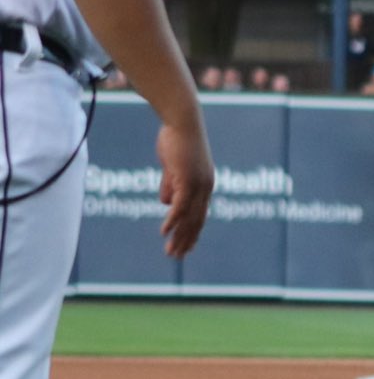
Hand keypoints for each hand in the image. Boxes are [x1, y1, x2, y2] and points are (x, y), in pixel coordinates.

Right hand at [155, 119, 212, 258]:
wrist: (182, 121)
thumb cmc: (177, 139)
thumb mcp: (173, 167)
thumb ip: (170, 185)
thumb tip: (165, 203)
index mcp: (203, 187)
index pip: (199, 215)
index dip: (192, 232)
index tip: (185, 246)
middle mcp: (205, 189)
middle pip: (196, 222)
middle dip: (186, 241)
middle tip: (176, 256)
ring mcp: (198, 186)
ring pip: (189, 218)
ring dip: (179, 237)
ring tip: (171, 252)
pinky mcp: (188, 181)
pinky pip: (180, 206)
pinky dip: (173, 221)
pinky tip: (164, 232)